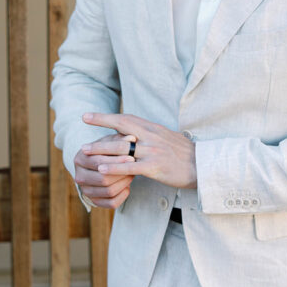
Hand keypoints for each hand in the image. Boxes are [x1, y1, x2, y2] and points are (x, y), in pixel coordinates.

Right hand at [73, 131, 135, 208]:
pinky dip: (122, 196)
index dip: (116, 161)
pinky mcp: (94, 201)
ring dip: (123, 183)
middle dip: (121, 173)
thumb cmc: (107, 150)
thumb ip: (120, 139)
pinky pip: (111, 203)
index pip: (99, 162)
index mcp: (80, 159)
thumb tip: (132, 138)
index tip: (132, 158)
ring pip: (108, 191)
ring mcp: (86, 190)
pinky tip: (128, 186)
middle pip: (103, 179)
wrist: (99, 165)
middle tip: (135, 167)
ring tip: (132, 174)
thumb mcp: (111, 142)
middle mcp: (79, 176)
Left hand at [81, 112, 197, 189]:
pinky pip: (131, 167)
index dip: (107, 116)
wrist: (203, 165)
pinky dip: (115, 168)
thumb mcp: (166, 138)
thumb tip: (133, 133)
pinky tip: (102, 170)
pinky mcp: (155, 167)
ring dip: (101, 149)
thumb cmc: (184, 154)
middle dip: (101, 123)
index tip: (89, 115)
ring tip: (85, 151)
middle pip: (122, 126)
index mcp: (153, 128)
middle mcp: (151, 136)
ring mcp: (153, 151)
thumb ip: (149, 135)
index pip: (126, 118)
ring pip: (122, 148)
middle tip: (83, 121)